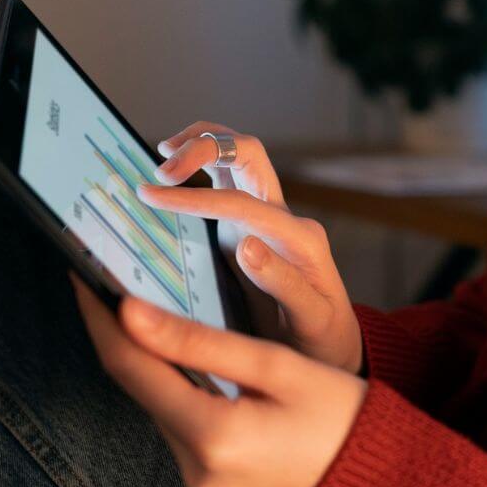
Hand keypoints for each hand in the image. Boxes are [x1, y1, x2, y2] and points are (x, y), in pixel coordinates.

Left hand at [70, 271, 368, 486]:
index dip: (101, 320)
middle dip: (137, 344)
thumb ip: (202, 342)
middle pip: (147, 395)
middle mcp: (197, 479)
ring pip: (166, 418)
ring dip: (167, 377)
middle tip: (128, 289)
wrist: (382, 484)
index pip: (131, 370)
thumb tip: (130, 312)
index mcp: (214, 439)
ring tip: (171, 330)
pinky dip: (191, 408)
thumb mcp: (278, 365)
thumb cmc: (341, 415)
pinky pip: (186, 444)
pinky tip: (208, 382)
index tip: (82, 277)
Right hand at [151, 123, 364, 374]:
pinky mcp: (256, 222)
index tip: (152, 196)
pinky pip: (231, 177)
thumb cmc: (323, 337)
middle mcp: (286, 218)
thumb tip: (246, 244)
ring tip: (163, 150)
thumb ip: (283, 284)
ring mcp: (272, 215)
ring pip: (240, 155)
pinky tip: (173, 171)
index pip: (239, 201)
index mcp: (300, 239)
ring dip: (204, 142)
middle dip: (204, 147)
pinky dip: (203, 162)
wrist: (334, 344)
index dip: (193, 196)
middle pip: (249, 154)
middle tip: (160, 167)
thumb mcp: (310, 320)